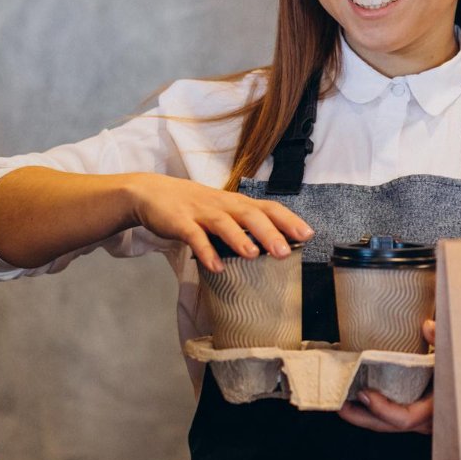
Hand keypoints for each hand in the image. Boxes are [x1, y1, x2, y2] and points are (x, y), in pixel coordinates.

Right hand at [125, 173, 312, 272]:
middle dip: (269, 233)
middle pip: (250, 215)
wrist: (152, 192)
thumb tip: (277, 244)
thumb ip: (246, 225)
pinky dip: (205, 251)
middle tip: (285, 252)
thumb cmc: (195, 207)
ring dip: (239, 239)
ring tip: (253, 256)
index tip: (308, 234)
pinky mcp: (180, 222)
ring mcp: (201, 212)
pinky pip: (194, 236)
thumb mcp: (224, 211)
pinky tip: (216, 267)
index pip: (268, 208)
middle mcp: (223, 205)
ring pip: (224, 223)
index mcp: (237, 203)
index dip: (288, 220)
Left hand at [339, 319, 434, 434]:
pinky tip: (359, 397)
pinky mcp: (417, 416)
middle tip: (338, 404)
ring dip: (364, 414)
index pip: (404, 418)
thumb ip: (444, 341)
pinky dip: (375, 409)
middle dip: (361, 417)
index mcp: (436, 408)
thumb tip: (428, 326)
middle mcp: (427, 421)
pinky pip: (392, 417)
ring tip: (342, 401)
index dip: (381, 409)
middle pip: (388, 426)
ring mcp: (421, 422)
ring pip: (388, 425)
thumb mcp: (457, 356)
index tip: (363, 392)